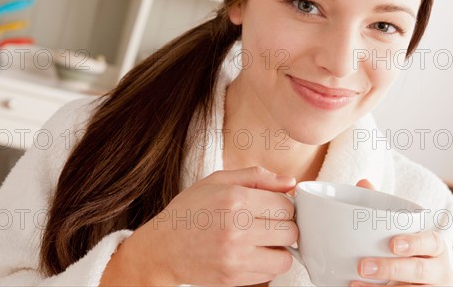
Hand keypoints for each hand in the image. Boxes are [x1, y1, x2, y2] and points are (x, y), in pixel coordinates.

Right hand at [102, 166, 297, 285]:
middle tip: (269, 222)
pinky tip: (251, 252)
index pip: (286, 205)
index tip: (273, 206)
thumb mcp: (218, 181)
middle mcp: (237, 228)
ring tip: (263, 240)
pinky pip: (270, 273)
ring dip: (279, 248)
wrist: (161, 247)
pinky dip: (266, 263)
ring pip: (285, 257)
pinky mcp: (233, 277)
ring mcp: (235, 256)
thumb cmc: (189, 210)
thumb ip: (257, 177)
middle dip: (284, 225)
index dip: (284, 205)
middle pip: (290, 231)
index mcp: (235, 199)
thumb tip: (291, 182)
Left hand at [349, 179, 452, 285]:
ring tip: (355, 281)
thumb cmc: (411, 251)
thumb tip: (363, 182)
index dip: (414, 243)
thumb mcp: (403, 232)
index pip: (431, 242)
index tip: (393, 244)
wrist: (425, 283)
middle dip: (391, 269)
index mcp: (435, 247)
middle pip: (419, 270)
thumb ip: (385, 209)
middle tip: (363, 266)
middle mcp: (438, 270)